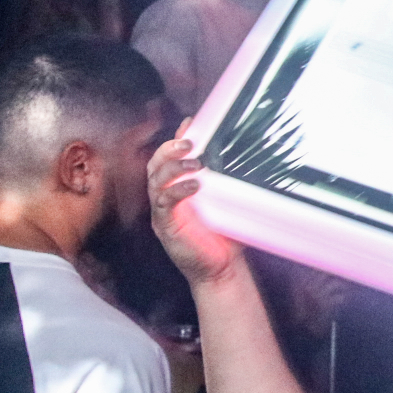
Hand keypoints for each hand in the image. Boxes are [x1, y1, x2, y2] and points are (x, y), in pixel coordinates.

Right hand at [148, 129, 242, 285]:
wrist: (221, 267)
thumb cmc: (222, 233)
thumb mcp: (224, 200)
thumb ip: (223, 178)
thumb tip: (237, 155)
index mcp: (176, 187)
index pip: (168, 157)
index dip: (175, 139)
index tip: (190, 124)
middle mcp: (165, 197)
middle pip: (155, 164)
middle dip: (169, 149)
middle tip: (188, 141)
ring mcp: (163, 211)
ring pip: (155, 180)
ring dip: (173, 167)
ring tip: (195, 162)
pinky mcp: (166, 226)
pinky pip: (164, 203)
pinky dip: (177, 191)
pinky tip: (194, 186)